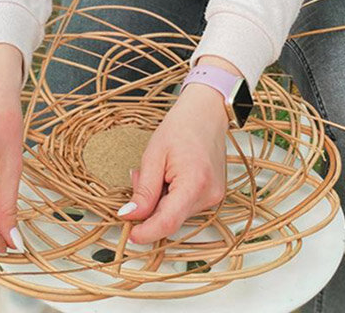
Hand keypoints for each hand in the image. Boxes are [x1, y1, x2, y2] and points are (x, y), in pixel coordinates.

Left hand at [118, 81, 229, 244]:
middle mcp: (209, 195)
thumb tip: (129, 215)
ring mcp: (215, 196)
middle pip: (171, 219)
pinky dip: (173, 197)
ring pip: (177, 214)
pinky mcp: (215, 195)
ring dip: (161, 201)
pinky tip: (170, 176)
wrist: (206, 111)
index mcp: (194, 183)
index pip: (168, 223)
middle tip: (139, 179)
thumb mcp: (154, 155)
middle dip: (150, 208)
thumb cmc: (181, 126)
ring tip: (159, 171)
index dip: (146, 232)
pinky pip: (186, 206)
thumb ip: (143, 190)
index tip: (129, 233)